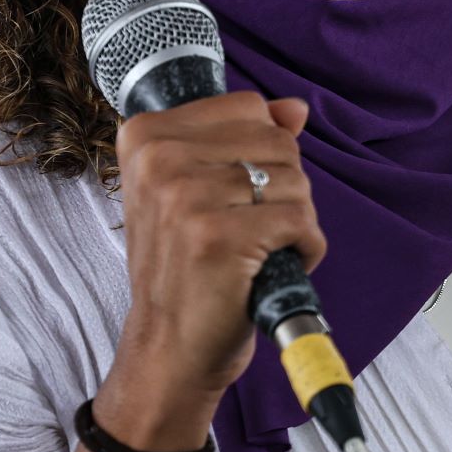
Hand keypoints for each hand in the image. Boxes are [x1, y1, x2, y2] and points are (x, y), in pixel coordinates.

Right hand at [93, 93, 325, 449]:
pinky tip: (273, 265)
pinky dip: (306, 246)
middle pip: (277, 141)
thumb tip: (296, 108)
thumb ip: (245, 138)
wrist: (169, 344)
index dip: (262, 151)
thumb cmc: (187, 264)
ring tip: (257, 248)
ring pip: (294, 179)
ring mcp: (186, 196)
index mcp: (146, 135)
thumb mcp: (199, 187)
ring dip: (294, 219)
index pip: (249, 106)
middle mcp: (159, 158)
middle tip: (248, 227)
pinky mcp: (218, 235)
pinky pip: (300, 218)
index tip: (235, 191)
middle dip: (282, 186)